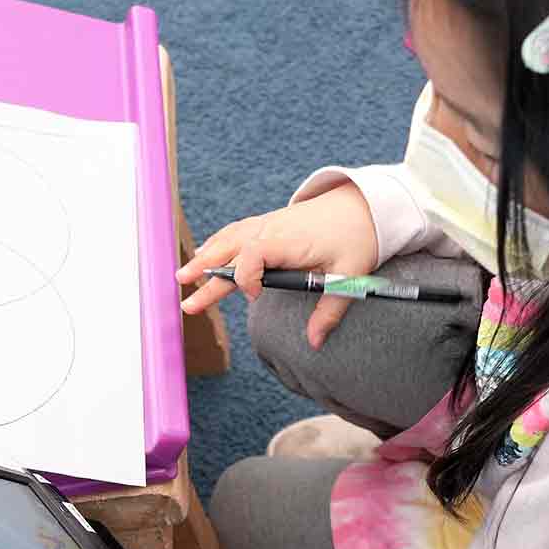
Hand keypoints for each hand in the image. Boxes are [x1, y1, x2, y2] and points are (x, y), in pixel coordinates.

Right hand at [176, 184, 379, 348]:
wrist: (364, 205)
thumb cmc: (357, 237)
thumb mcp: (349, 276)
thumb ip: (329, 311)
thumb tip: (315, 343)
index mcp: (290, 240)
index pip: (253, 255)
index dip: (246, 277)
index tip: (253, 297)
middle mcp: (273, 229)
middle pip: (230, 247)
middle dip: (205, 268)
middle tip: (185, 290)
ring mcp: (268, 224)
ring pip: (229, 239)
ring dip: (205, 256)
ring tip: (184, 276)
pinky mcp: (269, 223)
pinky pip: (236, 232)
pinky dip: (217, 243)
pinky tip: (205, 253)